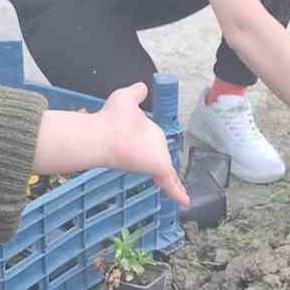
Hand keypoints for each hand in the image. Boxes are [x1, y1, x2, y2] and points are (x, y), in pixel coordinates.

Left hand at [97, 83, 190, 208]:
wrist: (103, 134)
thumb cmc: (111, 118)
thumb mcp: (127, 98)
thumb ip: (136, 93)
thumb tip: (142, 86)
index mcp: (147, 135)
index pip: (156, 145)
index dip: (158, 151)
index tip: (161, 156)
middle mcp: (151, 150)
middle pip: (163, 161)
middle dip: (168, 173)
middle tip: (175, 183)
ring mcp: (154, 161)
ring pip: (168, 176)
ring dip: (175, 186)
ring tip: (183, 197)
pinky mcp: (157, 168)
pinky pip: (171, 183)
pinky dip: (178, 193)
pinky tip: (185, 203)